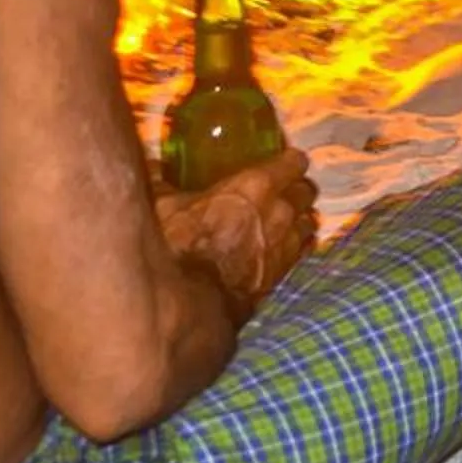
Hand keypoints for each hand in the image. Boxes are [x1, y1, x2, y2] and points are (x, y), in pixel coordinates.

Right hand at [157, 147, 318, 318]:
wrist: (192, 301)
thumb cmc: (179, 246)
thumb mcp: (163, 205)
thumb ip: (161, 181)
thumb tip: (153, 167)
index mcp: (256, 185)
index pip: (292, 163)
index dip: (290, 161)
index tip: (285, 161)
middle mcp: (280, 211)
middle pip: (305, 191)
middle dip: (297, 189)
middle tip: (283, 190)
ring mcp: (286, 244)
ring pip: (307, 221)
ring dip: (299, 218)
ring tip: (285, 219)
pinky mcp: (283, 273)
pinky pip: (301, 251)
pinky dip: (296, 246)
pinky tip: (283, 248)